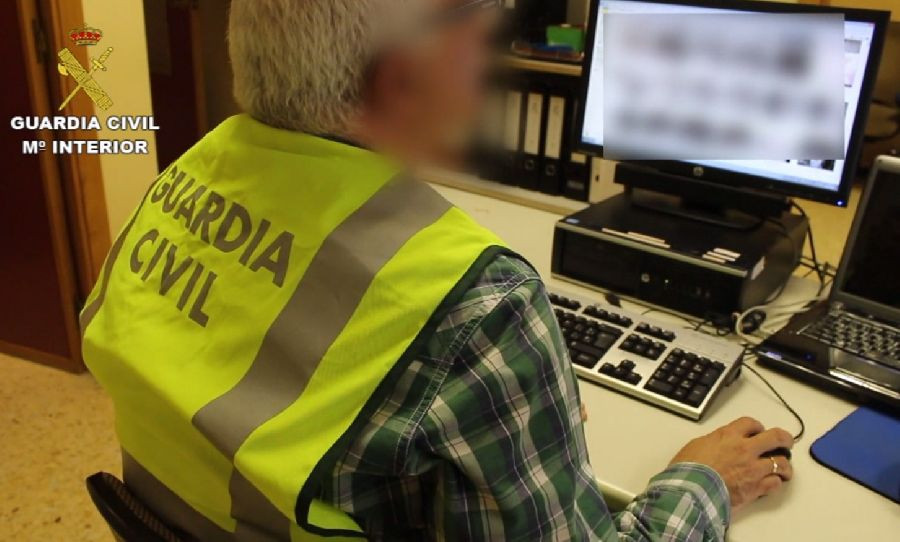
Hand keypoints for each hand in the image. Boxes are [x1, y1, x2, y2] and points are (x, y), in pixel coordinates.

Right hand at [669, 417, 793, 510]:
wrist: (690, 491)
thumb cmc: (688, 470)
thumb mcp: (696, 445)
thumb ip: (713, 442)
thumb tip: (718, 444)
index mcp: (728, 436)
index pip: (751, 423)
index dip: (757, 426)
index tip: (758, 430)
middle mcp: (745, 449)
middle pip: (775, 437)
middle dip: (784, 439)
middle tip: (786, 442)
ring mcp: (753, 469)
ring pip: (781, 463)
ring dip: (784, 465)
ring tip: (784, 468)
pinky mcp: (756, 488)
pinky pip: (775, 483)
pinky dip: (776, 482)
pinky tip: (773, 482)